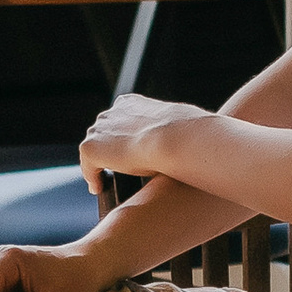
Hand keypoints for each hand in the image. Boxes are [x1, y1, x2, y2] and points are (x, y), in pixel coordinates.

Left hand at [80, 92, 211, 181]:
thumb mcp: (183, 124)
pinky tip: (98, 188)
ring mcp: (99, 130)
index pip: (118, 119)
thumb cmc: (186, 132)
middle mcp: (111, 113)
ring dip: (98, 163)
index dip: (121, 136)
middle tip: (113, 168)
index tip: (127, 150)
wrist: (174, 138)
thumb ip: (179, 130)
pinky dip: (93, 177)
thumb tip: (203, 137)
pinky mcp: (91, 149)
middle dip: (107, 149)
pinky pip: (88, 167)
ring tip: (105, 180)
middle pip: (102, 133)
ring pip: (94, 149)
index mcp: (130, 103)